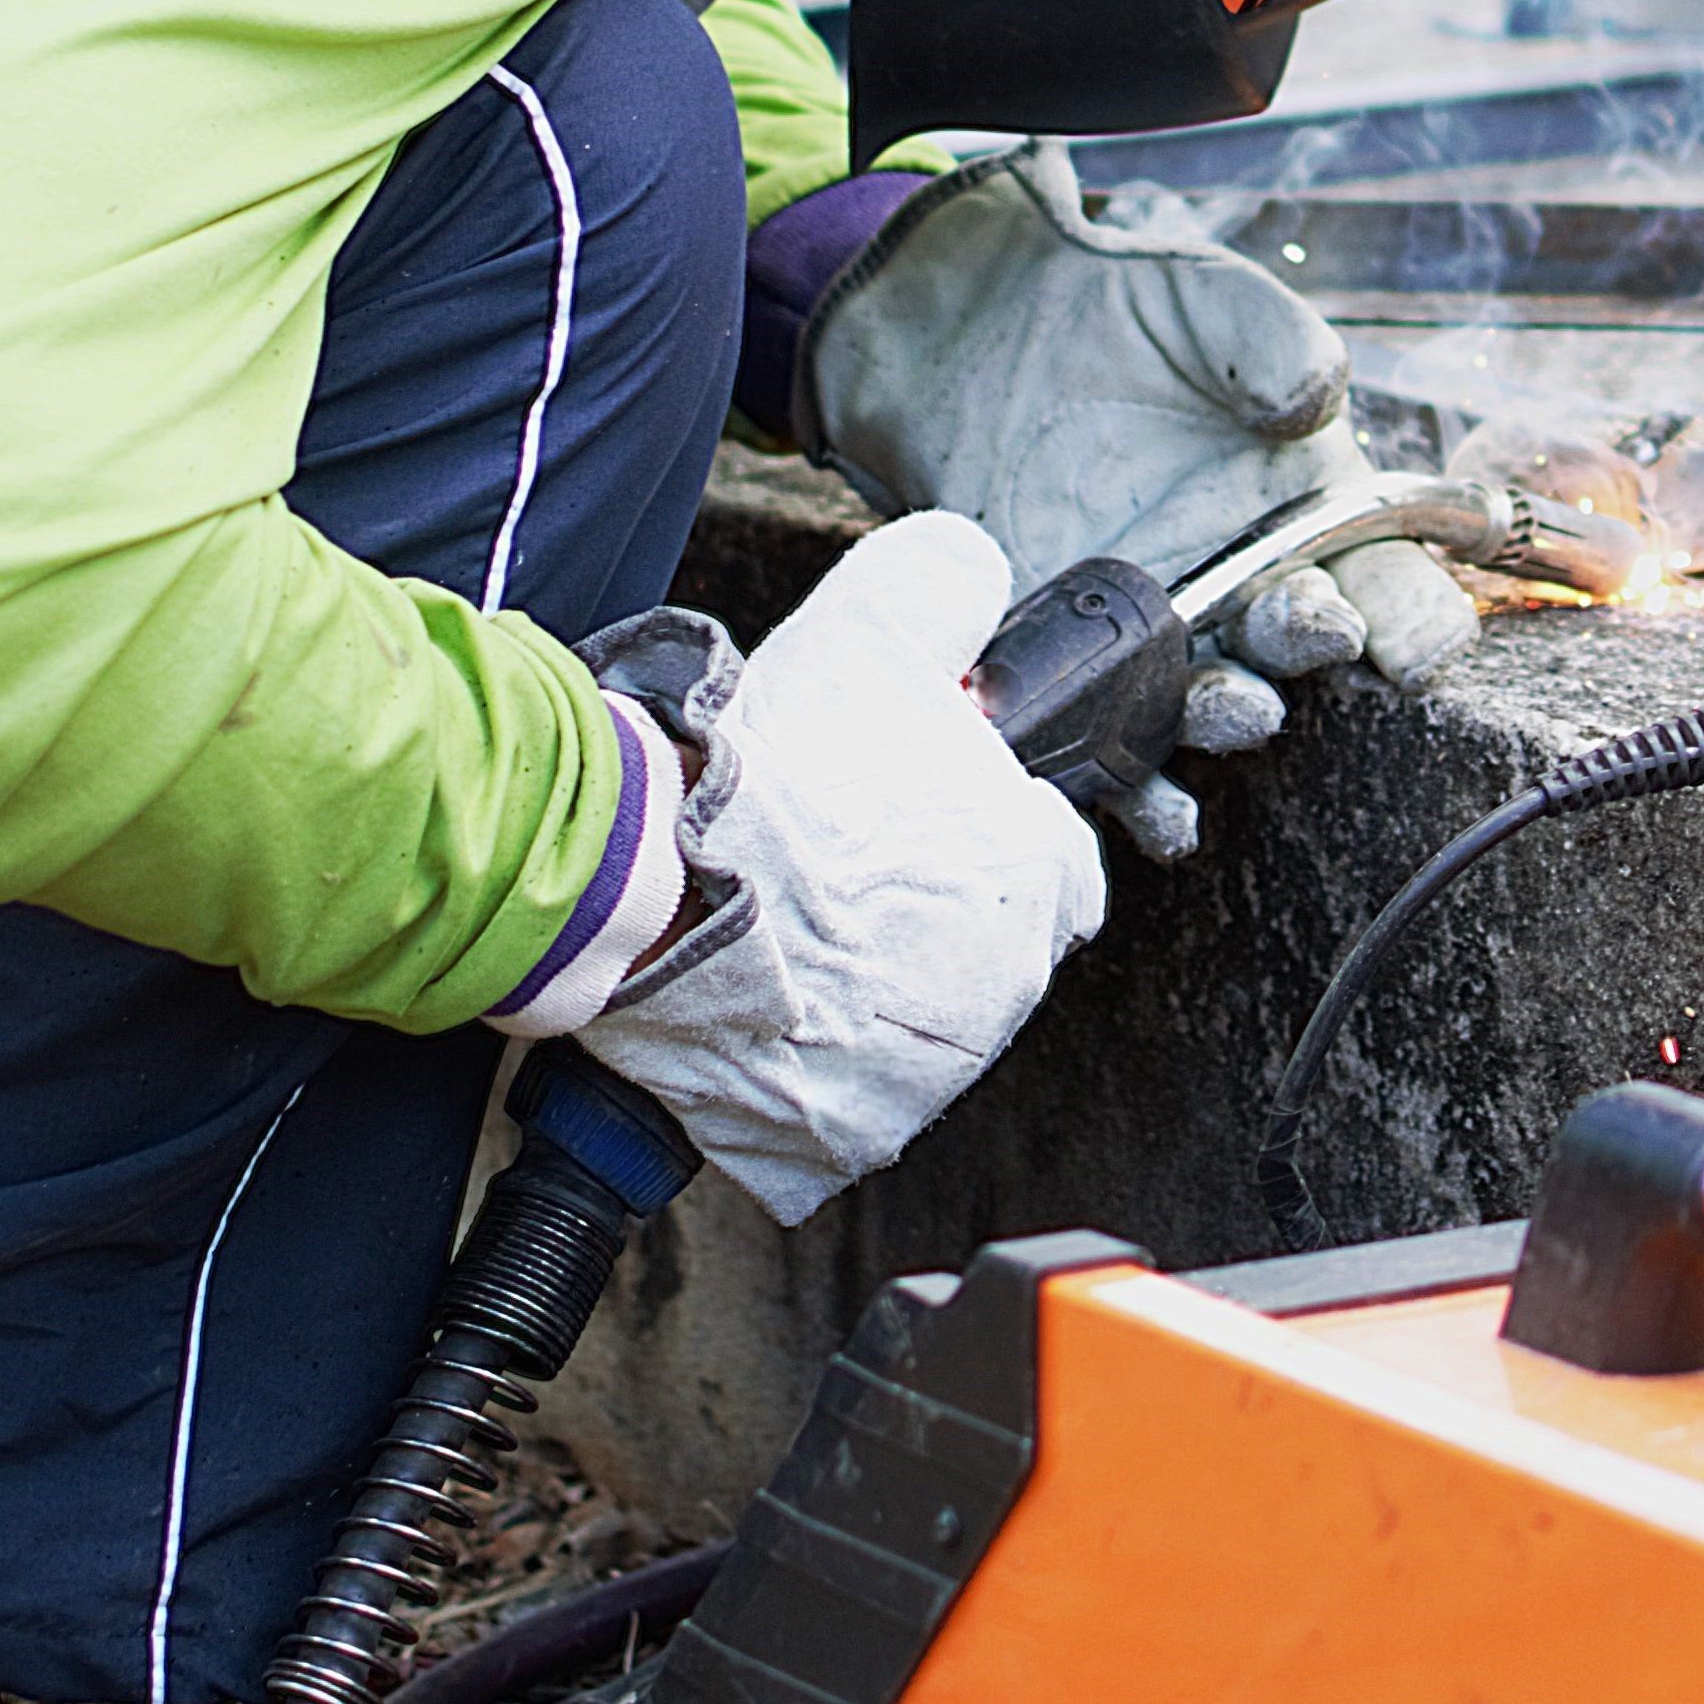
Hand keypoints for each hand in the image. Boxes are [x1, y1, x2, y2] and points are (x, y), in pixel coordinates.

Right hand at [573, 513, 1104, 1226]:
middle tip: (828, 862)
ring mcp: (937, 1065)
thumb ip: (943, 584)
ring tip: (776, 921)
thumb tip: (970, 574)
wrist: (652, 897)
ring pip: (922, 1010)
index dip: (980, 819)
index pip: (1051, 851)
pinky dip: (813, 1050)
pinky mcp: (858, 1129)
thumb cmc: (770, 774)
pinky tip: (754, 989)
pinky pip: (853, 1087)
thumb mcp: (869, 628)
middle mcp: (1009, 979)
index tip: (906, 806)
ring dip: (867, 974)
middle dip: (923, 901)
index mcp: (1036, 869)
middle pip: (986, 933)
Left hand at [799, 144, 1478, 856]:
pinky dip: (1119, 781)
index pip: (1399, 592)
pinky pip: (1102, 736)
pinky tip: (1129, 796)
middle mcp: (1252, 589)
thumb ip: (1272, 343)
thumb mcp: (1211, 298)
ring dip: (1227, 723)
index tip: (1413, 645)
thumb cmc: (1125, 308)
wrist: (984, 326)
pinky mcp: (1070, 653)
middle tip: (1311, 626)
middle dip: (1312, 649)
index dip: (1419, 628)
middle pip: (1304, 653)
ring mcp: (1160, 631)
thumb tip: (1312, 400)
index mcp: (1316, 516)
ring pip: (1211, 711)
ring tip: (1232, 709)